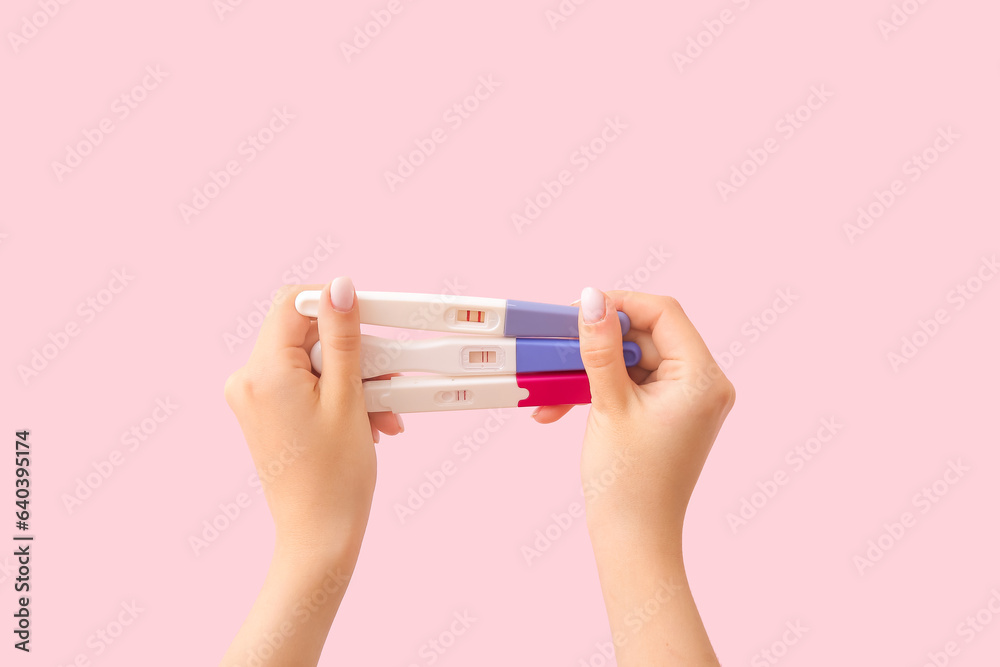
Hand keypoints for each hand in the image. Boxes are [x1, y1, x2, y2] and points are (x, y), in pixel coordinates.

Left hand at [221, 277, 404, 666]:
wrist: (318, 535)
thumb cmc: (335, 476)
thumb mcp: (348, 396)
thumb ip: (342, 336)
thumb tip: (339, 287)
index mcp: (263, 371)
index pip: (293, 303)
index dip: (334, 303)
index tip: (370, 319)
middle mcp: (248, 380)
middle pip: (304, 333)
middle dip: (352, 351)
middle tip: (387, 378)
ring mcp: (253, 398)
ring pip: (310, 361)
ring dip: (351, 377)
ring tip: (382, 413)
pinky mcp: (265, 413)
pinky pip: (304, 384)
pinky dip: (337, 394)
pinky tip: (367, 422)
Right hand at [535, 288, 734, 541]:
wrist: (634, 541)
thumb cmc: (627, 482)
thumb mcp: (608, 404)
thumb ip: (600, 347)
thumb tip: (592, 298)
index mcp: (702, 378)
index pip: (663, 313)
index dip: (619, 304)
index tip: (578, 308)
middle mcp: (704, 385)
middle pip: (646, 336)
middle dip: (597, 344)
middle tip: (557, 349)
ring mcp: (688, 401)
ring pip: (634, 361)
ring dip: (592, 371)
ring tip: (553, 392)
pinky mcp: (670, 414)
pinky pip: (634, 384)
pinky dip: (601, 390)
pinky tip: (563, 407)